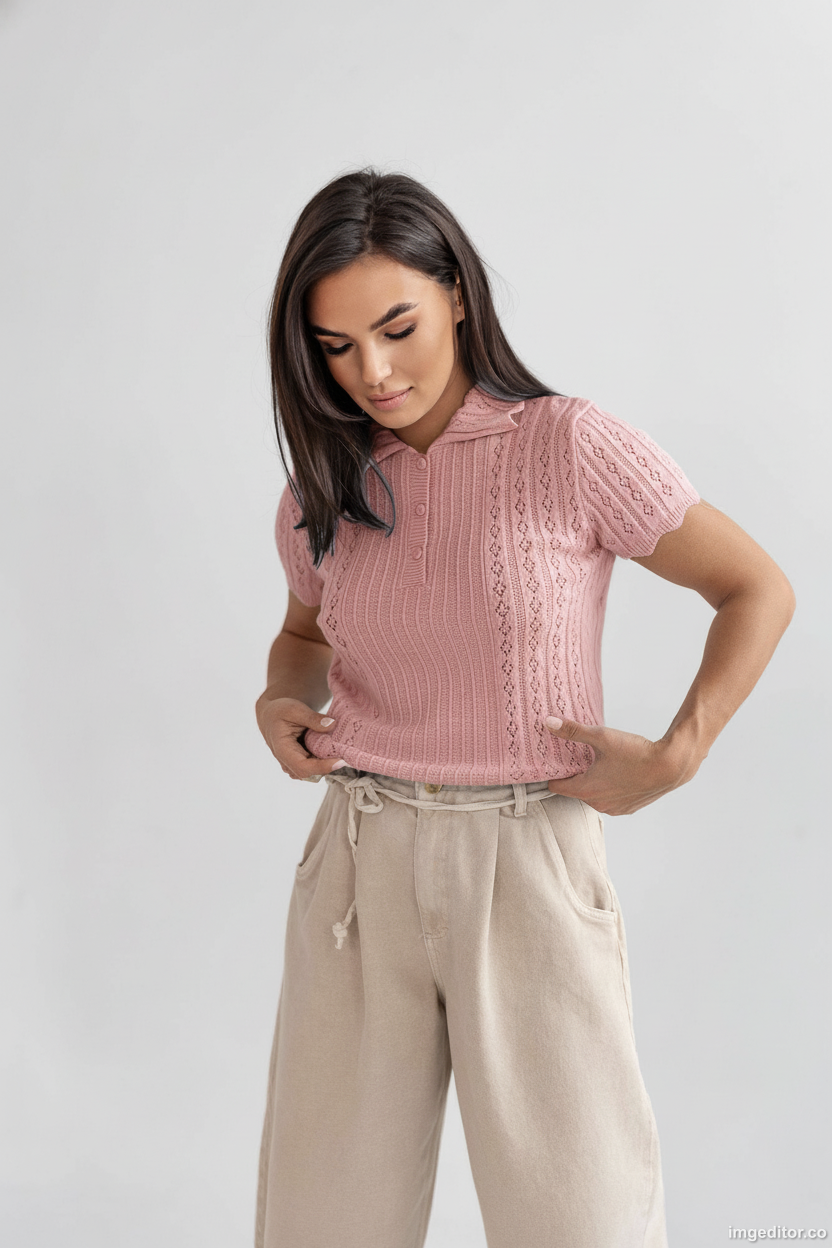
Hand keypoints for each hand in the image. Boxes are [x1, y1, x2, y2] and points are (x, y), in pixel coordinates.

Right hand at [255, 696, 346, 781]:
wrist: (271, 715)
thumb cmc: (280, 711)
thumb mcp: (295, 709)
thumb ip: (313, 718)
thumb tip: (333, 725)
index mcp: (282, 750)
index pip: (303, 767)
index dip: (322, 767)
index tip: (341, 760)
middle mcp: (286, 762)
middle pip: (310, 773)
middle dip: (329, 765)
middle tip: (347, 753)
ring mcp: (293, 765)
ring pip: (314, 772)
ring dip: (328, 763)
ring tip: (341, 750)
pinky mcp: (300, 763)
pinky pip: (314, 767)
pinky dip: (325, 760)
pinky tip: (334, 749)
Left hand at [544, 716, 700, 815]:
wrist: (670, 766)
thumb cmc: (635, 752)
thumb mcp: (601, 737)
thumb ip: (573, 731)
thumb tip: (548, 722)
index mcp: (586, 789)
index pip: (555, 787)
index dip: (553, 773)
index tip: (555, 761)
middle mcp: (597, 804)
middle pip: (574, 790)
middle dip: (575, 775)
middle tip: (579, 757)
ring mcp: (613, 809)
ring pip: (593, 795)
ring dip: (593, 782)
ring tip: (599, 763)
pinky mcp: (627, 809)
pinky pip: (609, 799)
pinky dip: (609, 788)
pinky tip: (617, 772)